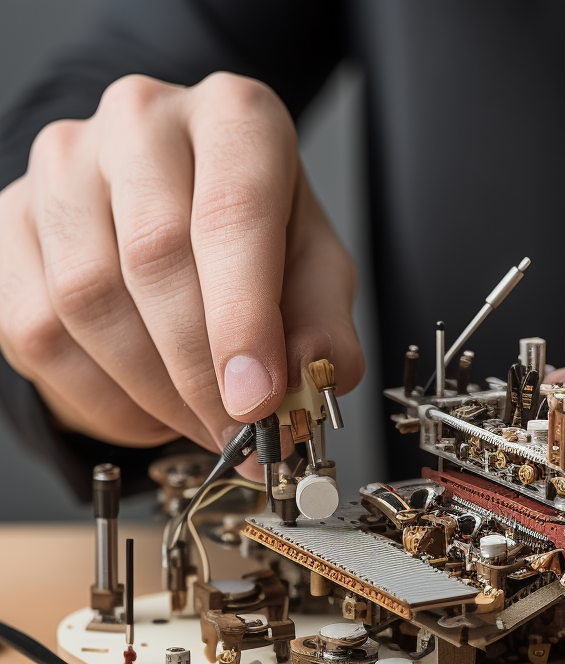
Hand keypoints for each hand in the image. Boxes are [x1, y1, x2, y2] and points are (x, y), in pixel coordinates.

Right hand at [0, 72, 361, 464]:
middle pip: (153, 260)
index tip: (255, 398)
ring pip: (86, 300)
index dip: (242, 320)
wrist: (183, 207)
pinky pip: (37, 331)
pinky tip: (147, 409)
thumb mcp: (317, 270)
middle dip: (198, 372)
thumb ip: (323, 325)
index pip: (233, 214)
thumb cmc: (259, 236)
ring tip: (199, 423)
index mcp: (234, 118)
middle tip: (235, 433)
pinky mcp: (12, 220)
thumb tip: (309, 380)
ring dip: (150, 392)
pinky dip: (98, 397)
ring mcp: (63, 166)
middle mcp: (141, 121)